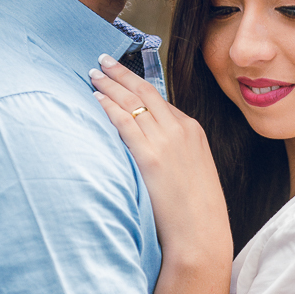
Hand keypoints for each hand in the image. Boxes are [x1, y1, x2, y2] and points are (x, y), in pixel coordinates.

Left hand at [90, 53, 231, 269]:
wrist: (201, 232)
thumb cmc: (195, 210)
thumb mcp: (194, 170)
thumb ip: (176, 152)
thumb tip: (154, 148)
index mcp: (193, 131)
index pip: (160, 100)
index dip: (137, 85)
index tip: (122, 77)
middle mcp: (181, 129)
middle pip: (145, 92)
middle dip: (121, 73)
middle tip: (102, 61)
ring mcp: (166, 141)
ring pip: (132, 101)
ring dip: (110, 85)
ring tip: (93, 74)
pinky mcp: (150, 157)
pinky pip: (125, 122)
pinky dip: (109, 107)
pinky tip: (95, 98)